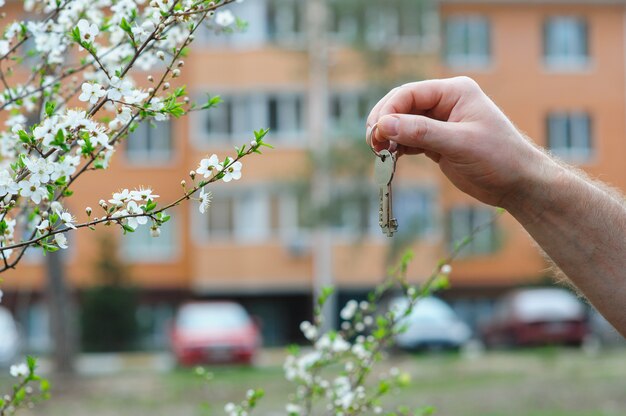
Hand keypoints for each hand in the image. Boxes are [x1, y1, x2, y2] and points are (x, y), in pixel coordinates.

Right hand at [366, 77, 554, 207]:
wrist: (518, 184)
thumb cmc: (498, 158)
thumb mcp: (459, 143)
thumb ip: (421, 132)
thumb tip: (384, 125)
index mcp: (454, 92)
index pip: (410, 94)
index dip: (389, 111)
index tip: (377, 133)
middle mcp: (445, 103)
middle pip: (402, 106)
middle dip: (384, 123)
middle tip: (373, 144)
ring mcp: (440, 122)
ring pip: (402, 123)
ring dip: (388, 137)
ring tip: (379, 153)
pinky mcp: (437, 142)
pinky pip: (409, 140)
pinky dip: (397, 147)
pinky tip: (390, 158)